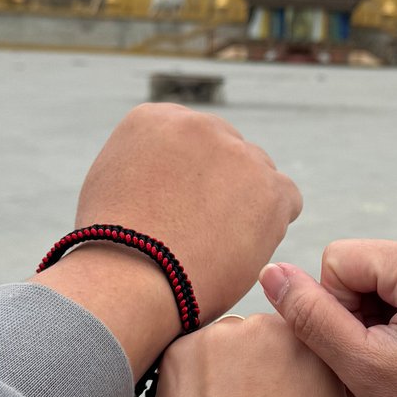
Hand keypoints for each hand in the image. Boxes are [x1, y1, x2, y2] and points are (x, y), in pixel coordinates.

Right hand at [37, 105, 300, 375]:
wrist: (127, 278)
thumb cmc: (111, 249)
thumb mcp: (110, 182)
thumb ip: (144, 164)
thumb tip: (167, 174)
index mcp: (155, 118)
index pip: (192, 142)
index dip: (190, 180)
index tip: (179, 211)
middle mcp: (198, 124)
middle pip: (227, 154)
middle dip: (220, 188)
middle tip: (201, 233)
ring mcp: (237, 152)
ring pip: (258, 175)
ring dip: (246, 205)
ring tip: (215, 246)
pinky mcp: (269, 186)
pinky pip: (286, 199)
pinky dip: (271, 224)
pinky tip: (243, 248)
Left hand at [148, 314, 366, 396]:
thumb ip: (345, 374)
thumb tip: (332, 353)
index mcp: (310, 339)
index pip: (306, 335)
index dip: (298, 368)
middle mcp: (263, 326)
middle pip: (263, 335)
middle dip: (262, 363)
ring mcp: (217, 336)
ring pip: (225, 345)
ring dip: (227, 368)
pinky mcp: (177, 353)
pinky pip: (192, 359)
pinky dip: (196, 382)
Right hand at [261, 241, 396, 396]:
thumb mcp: (363, 368)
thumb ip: (312, 316)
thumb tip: (271, 272)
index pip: (339, 259)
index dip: (337, 309)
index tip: (369, 351)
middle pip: (363, 263)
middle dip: (361, 310)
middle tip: (387, 359)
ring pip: (384, 274)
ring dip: (380, 314)